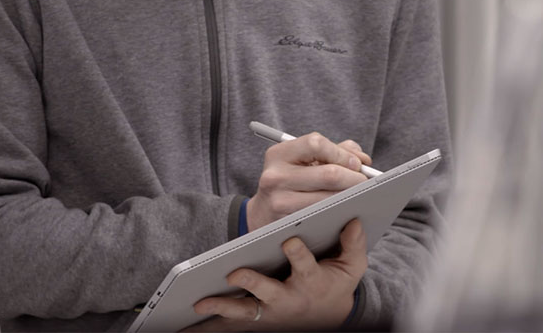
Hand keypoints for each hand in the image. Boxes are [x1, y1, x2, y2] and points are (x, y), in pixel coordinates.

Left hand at [185, 219, 367, 331]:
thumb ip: (353, 244)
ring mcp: (271, 311)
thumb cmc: (336, 285)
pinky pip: (232, 324)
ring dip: (223, 308)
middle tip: (234, 273)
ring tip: (198, 304)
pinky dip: (211, 325)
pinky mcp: (257, 320)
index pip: (304, 265)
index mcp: (311, 281)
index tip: (290, 239)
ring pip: (245, 311)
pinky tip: (188, 321)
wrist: (328, 319)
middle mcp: (289, 298)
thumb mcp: (352, 268)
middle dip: (252, 283)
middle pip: (268, 292)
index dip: (297, 252)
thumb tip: (354, 219)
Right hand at [247, 133, 373, 230]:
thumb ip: (334, 152)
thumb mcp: (303, 161)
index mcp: (278, 154)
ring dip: (350, 196)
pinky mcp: (287, 223)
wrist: (264, 214)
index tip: (356, 163)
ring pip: (329, 198)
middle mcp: (275, 176)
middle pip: (328, 173)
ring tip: (360, 195)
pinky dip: (339, 211)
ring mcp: (280, 201)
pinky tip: (347, 208)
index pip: (316, 143)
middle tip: (365, 182)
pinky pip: (323, 216)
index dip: (341, 152)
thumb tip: (363, 160)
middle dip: (354, 177)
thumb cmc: (291, 182)